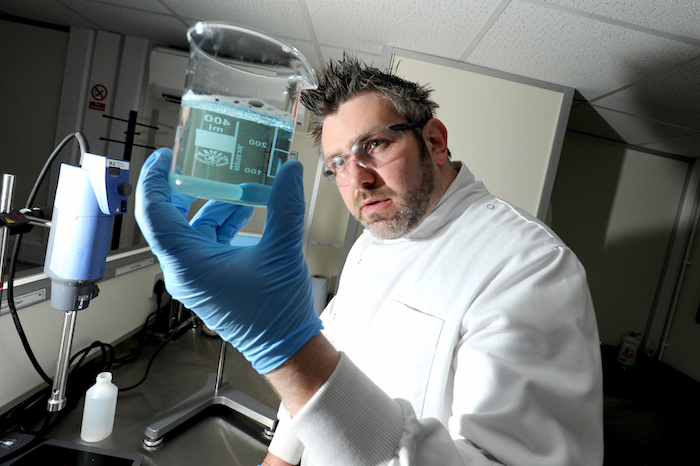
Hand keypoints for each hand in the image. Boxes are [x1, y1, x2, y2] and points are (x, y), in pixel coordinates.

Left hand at [135, 148, 321, 373]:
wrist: (286, 346)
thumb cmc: (275, 313)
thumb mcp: (282, 252)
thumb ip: (285, 206)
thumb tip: (289, 171)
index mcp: (188, 265)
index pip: (154, 215)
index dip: (154, 181)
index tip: (164, 157)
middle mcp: (184, 270)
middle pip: (169, 219)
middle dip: (183, 188)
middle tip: (195, 163)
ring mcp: (196, 275)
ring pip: (192, 229)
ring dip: (213, 204)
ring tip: (236, 184)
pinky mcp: (210, 278)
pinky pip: (207, 241)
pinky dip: (223, 222)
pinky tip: (245, 209)